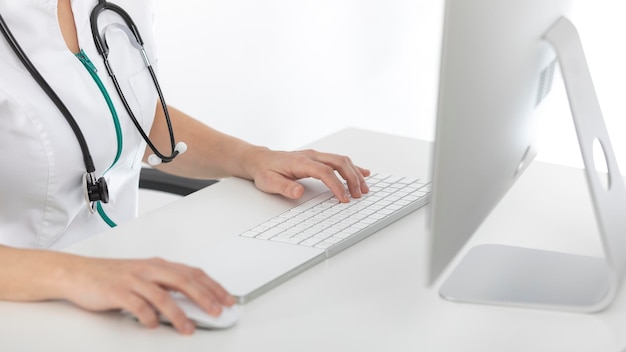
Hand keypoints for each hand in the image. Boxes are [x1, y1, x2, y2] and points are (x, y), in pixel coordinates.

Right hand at [59, 256, 234, 334]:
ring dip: (178, 314)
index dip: (213, 286)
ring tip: (188, 328)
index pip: (194, 273)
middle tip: (217, 311)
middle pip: (183, 281)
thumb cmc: (112, 276)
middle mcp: (149, 269)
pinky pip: (136, 305)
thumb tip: (194, 300)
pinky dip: (147, 317)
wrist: (78, 272)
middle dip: (204, 297)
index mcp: (159, 264)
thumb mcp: (145, 276)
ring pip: (162, 295)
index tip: (227, 299)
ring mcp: (133, 280)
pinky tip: (153, 325)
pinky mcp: (117, 291)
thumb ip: (167, 285)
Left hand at [247, 148, 369, 201]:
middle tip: (359, 194)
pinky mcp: (318, 158)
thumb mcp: (269, 182)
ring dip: (355, 173)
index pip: (325, 172)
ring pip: (342, 160)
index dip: (337, 185)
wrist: (260, 160)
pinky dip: (352, 167)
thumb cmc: (265, 171)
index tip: (344, 198)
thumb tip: (298, 192)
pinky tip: (363, 173)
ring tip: (364, 188)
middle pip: (339, 162)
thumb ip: (284, 187)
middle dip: (352, 178)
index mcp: (301, 162)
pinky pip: (338, 160)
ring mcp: (316, 156)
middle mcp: (311, 156)